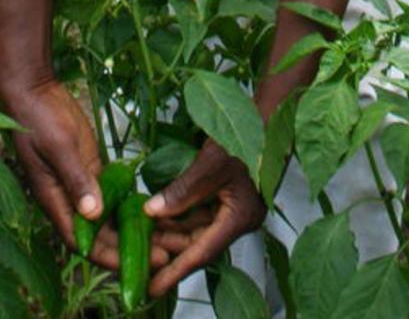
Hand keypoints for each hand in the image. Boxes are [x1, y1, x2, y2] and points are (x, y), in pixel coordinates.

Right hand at [0, 79, 168, 269]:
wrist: (34, 91)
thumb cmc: (39, 118)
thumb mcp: (59, 147)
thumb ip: (75, 179)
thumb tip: (92, 214)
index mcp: (54, 199)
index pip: (81, 240)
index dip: (105, 257)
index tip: (133, 266)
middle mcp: (68, 198)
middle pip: (98, 234)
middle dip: (126, 249)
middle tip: (161, 256)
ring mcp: (81, 183)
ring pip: (107, 217)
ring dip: (130, 230)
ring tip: (162, 239)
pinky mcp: (91, 167)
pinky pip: (112, 194)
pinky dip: (128, 205)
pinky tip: (151, 212)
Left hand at [143, 139, 266, 295]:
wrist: (270, 119)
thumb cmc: (246, 137)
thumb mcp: (210, 164)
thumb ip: (182, 190)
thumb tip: (152, 212)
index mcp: (240, 217)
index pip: (203, 252)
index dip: (176, 271)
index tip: (153, 288)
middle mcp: (239, 219)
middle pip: (198, 244)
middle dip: (168, 250)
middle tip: (138, 256)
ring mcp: (234, 210)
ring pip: (197, 230)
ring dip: (171, 233)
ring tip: (143, 235)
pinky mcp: (228, 199)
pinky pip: (200, 215)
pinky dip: (179, 217)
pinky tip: (158, 215)